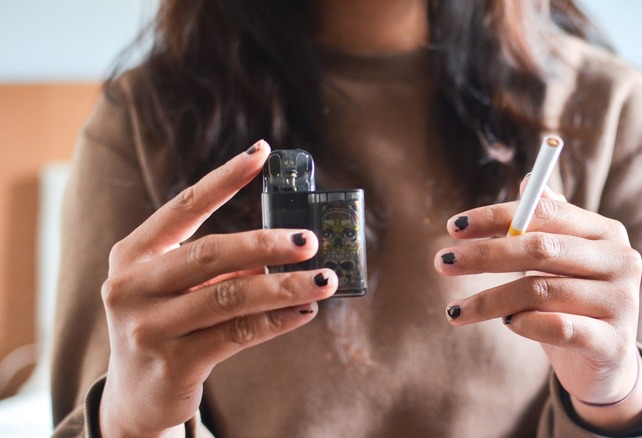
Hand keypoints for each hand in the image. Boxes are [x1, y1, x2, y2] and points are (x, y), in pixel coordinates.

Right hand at [99, 140, 336, 436]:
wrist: (137, 395)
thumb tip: (283, 248)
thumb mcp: (177, 289)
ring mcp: (149, 327)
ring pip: (230, 296)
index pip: (183, 207)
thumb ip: (217, 266)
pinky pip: (237, 334)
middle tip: (310, 240)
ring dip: (285, 286)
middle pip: (210, 253)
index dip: (224, 179)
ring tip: (324, 279)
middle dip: (266, 243)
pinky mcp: (173, 363)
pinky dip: (277, 320)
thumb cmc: (166, 325)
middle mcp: (131, 286)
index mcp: (132, 254)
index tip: (261, 154)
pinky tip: (305, 311)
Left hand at [435, 179, 641, 431]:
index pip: (544, 213)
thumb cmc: (572, 302)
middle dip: (484, 255)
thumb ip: (546, 222)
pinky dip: (525, 324)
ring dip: (491, 299)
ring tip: (460, 309)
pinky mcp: (612, 343)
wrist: (606, 362)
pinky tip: (508, 324)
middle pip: (541, 249)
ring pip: (541, 291)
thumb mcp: (560, 260)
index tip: (453, 227)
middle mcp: (620, 261)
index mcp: (605, 232)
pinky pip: (558, 327)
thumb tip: (526, 180)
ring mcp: (621, 302)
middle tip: (442, 262)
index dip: (495, 216)